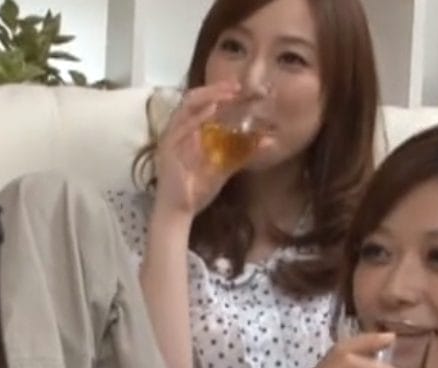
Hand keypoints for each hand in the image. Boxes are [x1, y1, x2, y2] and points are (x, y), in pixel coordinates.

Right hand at [152, 81, 243, 217]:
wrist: (180, 211)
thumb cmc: (198, 188)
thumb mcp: (226, 166)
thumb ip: (243, 152)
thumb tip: (269, 140)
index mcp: (190, 130)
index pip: (203, 103)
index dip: (220, 92)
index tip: (241, 88)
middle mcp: (179, 129)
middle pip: (194, 98)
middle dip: (215, 89)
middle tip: (237, 87)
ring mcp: (172, 137)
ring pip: (187, 106)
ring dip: (208, 96)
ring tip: (228, 93)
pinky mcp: (168, 148)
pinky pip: (182, 126)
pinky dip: (197, 116)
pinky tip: (212, 110)